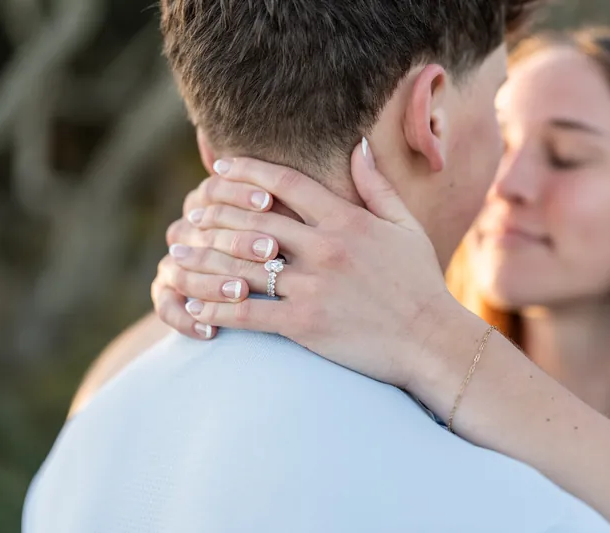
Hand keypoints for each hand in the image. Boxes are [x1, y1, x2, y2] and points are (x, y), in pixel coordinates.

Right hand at [152, 173, 280, 339]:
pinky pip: (167, 306)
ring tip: (243, 291)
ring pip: (183, 269)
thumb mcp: (296, 226)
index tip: (268, 201)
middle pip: (201, 229)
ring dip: (212, 281)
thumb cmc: (296, 253)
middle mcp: (188, 228)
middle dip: (237, 239)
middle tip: (270, 249)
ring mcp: (175, 260)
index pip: (215, 189)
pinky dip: (185, 319)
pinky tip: (211, 332)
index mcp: (212, 201)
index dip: (240, 192)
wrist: (271, 293)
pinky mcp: (167, 293)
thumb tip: (316, 189)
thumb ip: (294, 204)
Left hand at [172, 141, 464, 389]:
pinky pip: (250, 313)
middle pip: (252, 221)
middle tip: (187, 215)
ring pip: (242, 266)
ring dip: (203, 261)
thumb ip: (376, 185)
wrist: (432, 340)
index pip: (285, 184)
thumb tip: (358, 146)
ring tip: (176, 259)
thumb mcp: (405, 226)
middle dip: (212, 214)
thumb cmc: (420, 283)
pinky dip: (217, 308)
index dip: (246, 172)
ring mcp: (314, 286)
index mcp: (347, 220)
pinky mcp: (307, 324)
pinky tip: (196, 307)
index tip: (217, 169)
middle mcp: (326, 248)